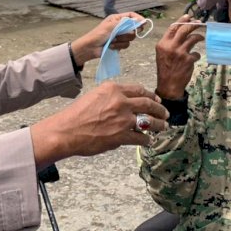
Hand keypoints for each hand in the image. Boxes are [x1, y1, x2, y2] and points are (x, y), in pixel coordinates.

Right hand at [30, 82, 168, 166]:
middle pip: (148, 103)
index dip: (150, 95)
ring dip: (159, 124)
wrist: (66, 131)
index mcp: (113, 89)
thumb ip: (111, 97)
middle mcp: (121, 101)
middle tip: (165, 113)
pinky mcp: (122, 136)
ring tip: (163, 126)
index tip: (156, 99)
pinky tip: (148, 141)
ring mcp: (123, 119)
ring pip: (149, 120)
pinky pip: (141, 138)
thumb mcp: (94, 96)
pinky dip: (146, 140)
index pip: (138, 89)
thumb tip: (125, 104)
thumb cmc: (75, 115)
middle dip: (159, 109)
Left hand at [71, 12, 144, 64]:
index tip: (143, 24)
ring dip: (121, 40)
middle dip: (127, 33)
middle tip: (120, 34)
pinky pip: (126, 45)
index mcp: (118, 18)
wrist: (91, 48)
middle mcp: (120, 26)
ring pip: (131, 38)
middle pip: (134, 28)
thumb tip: (140, 20)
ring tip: (112, 41)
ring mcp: (120, 35)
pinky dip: (119, 46)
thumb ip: (126, 23)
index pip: (131, 16)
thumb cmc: (98, 34)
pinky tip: (111, 46)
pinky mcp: (120, 44)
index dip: (138, 19)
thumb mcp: (111, 26)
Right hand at [155, 14, 204, 98]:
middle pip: (184, 29)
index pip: (173, 27)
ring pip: (193, 38)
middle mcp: (171, 46)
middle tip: (200, 23)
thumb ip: (170, 43)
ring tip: (201, 37)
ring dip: (199, 36)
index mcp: (163, 43)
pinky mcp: (188, 60)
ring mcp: (180, 52)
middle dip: (193, 24)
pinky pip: (196, 53)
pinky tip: (194, 57)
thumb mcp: (162, 53)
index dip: (182, 20)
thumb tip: (181, 31)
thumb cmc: (165, 69)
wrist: (168, 85)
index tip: (189, 17)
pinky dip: (196, 55)